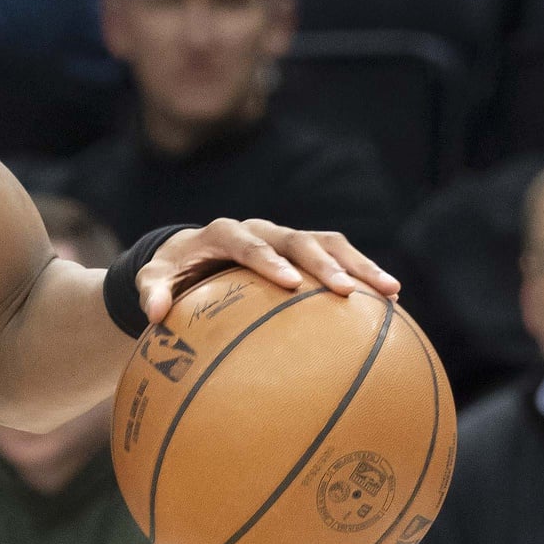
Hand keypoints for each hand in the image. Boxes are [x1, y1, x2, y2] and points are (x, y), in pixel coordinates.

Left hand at [136, 218, 399, 324]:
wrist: (193, 255)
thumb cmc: (173, 272)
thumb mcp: (154, 278)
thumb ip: (152, 290)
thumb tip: (155, 313)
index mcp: (225, 233)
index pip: (249, 243)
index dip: (268, 260)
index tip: (289, 283)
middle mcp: (262, 230)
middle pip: (299, 241)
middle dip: (325, 264)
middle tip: (348, 291)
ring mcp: (287, 238)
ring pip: (329, 244)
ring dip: (360, 265)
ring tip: (391, 292)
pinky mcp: (305, 251)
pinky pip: (340, 258)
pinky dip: (364, 276)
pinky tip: (392, 305)